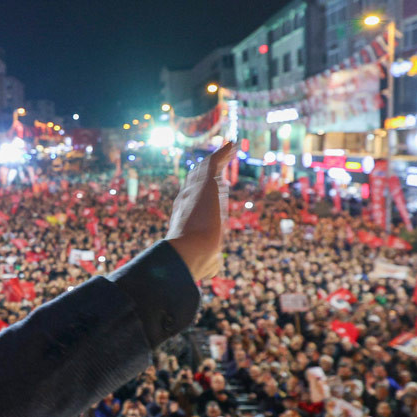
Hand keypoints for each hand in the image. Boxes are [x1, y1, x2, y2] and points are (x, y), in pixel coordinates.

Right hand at [166, 141, 234, 280]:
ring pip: (205, 169)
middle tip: (216, 164)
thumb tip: (213, 272)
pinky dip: (224, 153)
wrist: (194, 251)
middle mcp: (185, 200)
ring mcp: (195, 190)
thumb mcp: (206, 262)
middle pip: (195, 181)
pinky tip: (233, 145)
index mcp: (183, 217)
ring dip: (217, 158)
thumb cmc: (197, 260)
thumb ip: (209, 263)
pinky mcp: (206, 182)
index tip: (212, 188)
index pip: (191, 200)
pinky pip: (215, 161)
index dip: (200, 193)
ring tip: (228, 149)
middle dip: (205, 172)